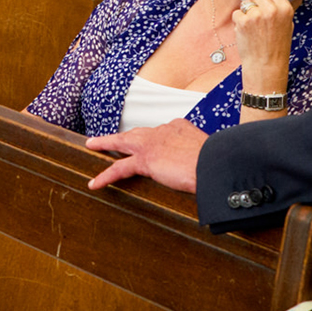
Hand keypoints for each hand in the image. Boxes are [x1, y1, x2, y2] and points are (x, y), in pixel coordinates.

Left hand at [85, 118, 206, 192]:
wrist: (215, 165)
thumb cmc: (218, 163)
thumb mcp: (210, 156)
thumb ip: (201, 159)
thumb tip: (207, 170)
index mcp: (180, 127)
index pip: (162, 132)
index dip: (156, 139)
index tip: (156, 146)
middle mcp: (164, 131)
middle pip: (137, 132)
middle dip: (124, 135)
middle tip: (111, 137)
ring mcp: (152, 144)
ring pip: (122, 142)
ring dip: (106, 143)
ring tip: (93, 145)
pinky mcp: (145, 160)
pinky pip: (119, 168)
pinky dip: (106, 176)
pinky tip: (95, 183)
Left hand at [233, 0, 294, 93]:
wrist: (266, 66)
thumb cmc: (276, 46)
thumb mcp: (287, 23)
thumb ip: (279, 6)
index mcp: (285, 8)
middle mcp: (272, 10)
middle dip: (253, 0)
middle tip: (256, 15)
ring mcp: (257, 15)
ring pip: (245, 3)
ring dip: (245, 12)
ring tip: (253, 28)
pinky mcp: (243, 22)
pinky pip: (236, 13)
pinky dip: (238, 22)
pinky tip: (247, 33)